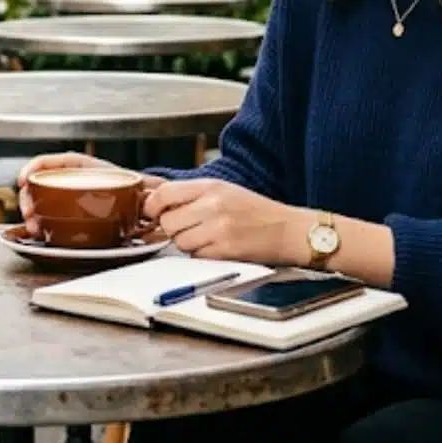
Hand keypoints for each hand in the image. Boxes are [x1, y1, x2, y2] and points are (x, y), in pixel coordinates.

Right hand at [16, 153, 164, 232]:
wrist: (143, 204)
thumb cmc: (135, 188)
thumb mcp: (129, 183)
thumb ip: (135, 188)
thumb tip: (144, 198)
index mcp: (80, 166)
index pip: (49, 162)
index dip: (32, 169)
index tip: (24, 181)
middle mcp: (69, 180)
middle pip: (38, 184)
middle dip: (28, 198)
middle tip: (29, 214)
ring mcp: (66, 198)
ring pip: (39, 203)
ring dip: (31, 215)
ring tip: (34, 228)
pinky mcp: (66, 216)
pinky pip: (47, 217)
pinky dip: (39, 224)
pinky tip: (40, 233)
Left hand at [145, 178, 308, 265]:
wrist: (288, 229)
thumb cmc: (255, 211)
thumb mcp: (223, 190)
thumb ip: (190, 195)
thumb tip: (154, 202)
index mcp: (210, 186)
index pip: (164, 193)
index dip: (152, 206)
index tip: (153, 213)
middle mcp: (213, 204)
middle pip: (168, 221)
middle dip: (173, 229)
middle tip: (189, 228)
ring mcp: (219, 228)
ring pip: (180, 242)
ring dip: (187, 244)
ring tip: (207, 237)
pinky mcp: (226, 250)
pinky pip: (196, 256)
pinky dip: (202, 255)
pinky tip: (218, 247)